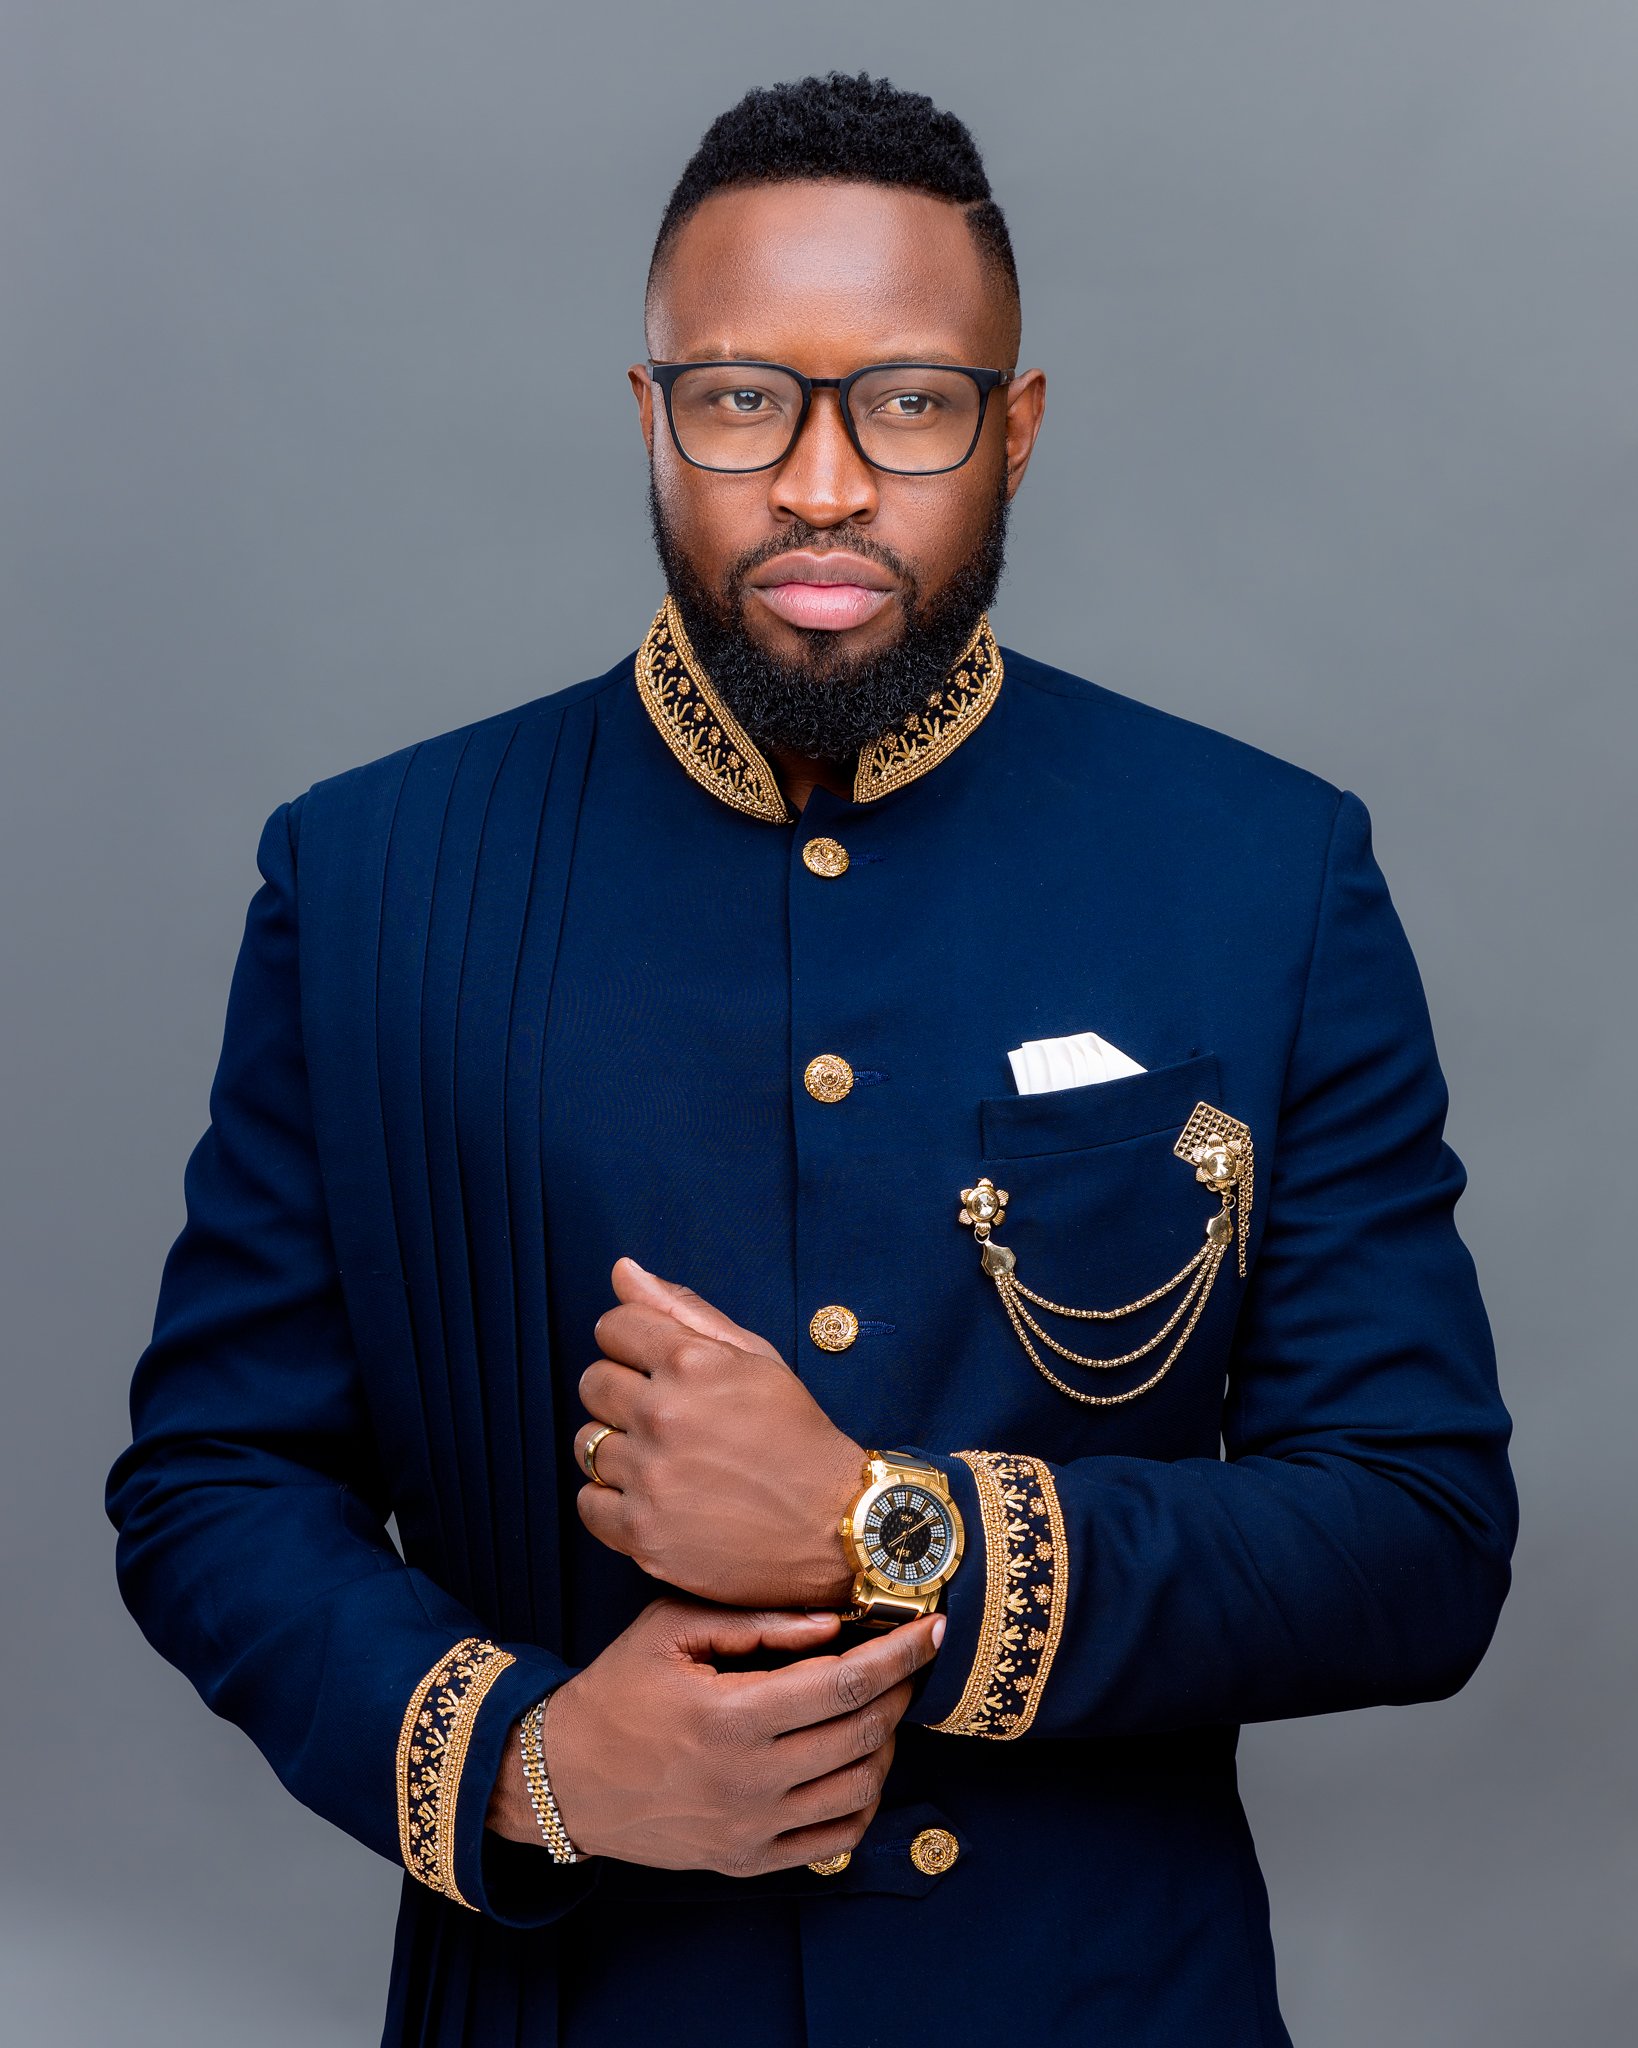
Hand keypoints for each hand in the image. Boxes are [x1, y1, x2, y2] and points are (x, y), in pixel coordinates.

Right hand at [486, 1598, 942, 1874]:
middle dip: (899, 1690)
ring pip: (860, 1788)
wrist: (562, 1777)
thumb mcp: (672, 1629)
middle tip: (903, 1661)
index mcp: (731, 1717)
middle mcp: (749, 1781)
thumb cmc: (618, 1689)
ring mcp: (751, 1829)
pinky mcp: (747, 1860)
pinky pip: (834, 1838)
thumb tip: (833, 1623)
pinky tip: (858, 1763)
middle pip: (863, 1733)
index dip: (900, 1654)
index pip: (845, 1682)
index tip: (933, 1629)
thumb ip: (757, 1621)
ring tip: (876, 1708)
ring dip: (886, 1743)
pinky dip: (864, 1800)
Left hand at [572, 1257, 864, 1607]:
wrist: (831, 1523)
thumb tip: (621, 1269)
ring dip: (618, 1448)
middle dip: (622, 1393)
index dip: (633, 1343)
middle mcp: (664, 1416)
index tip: (654, 1366)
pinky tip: (651, 1497)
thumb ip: (683, 1309)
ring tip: (663, 1459)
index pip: (612, 1327)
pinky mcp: (643, 1534)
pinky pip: (588, 1503)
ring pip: (586, 1443)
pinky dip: (611, 1501)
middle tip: (665, 1416)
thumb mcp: (754, 1356)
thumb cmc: (794, 1433)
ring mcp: (651, 1478)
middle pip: (593, 1383)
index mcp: (691, 1363)